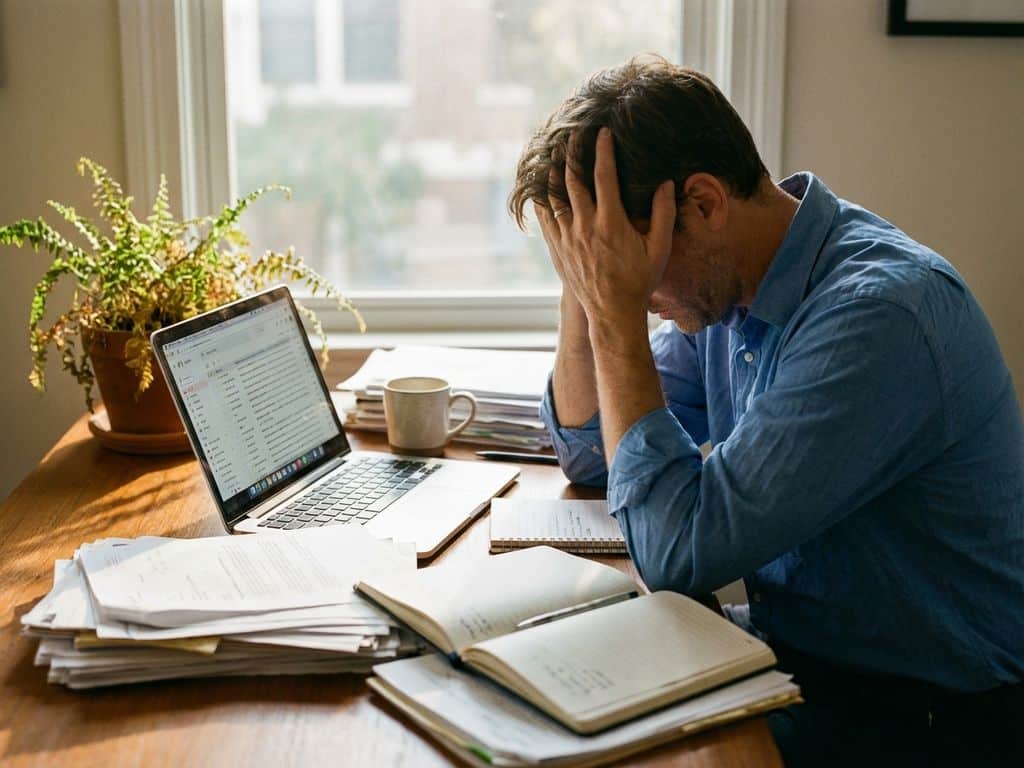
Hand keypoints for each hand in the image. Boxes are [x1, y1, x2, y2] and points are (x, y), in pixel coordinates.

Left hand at [535, 128, 675, 323]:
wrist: (612, 313)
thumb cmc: (639, 281)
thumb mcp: (659, 249)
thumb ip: (664, 215)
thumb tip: (666, 184)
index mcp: (611, 222)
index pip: (604, 175)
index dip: (602, 150)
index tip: (602, 133)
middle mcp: (585, 226)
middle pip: (573, 179)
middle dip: (572, 153)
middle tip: (572, 134)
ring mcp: (567, 238)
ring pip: (554, 196)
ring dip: (554, 172)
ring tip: (555, 153)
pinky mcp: (557, 249)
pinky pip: (545, 217)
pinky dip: (543, 198)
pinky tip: (542, 186)